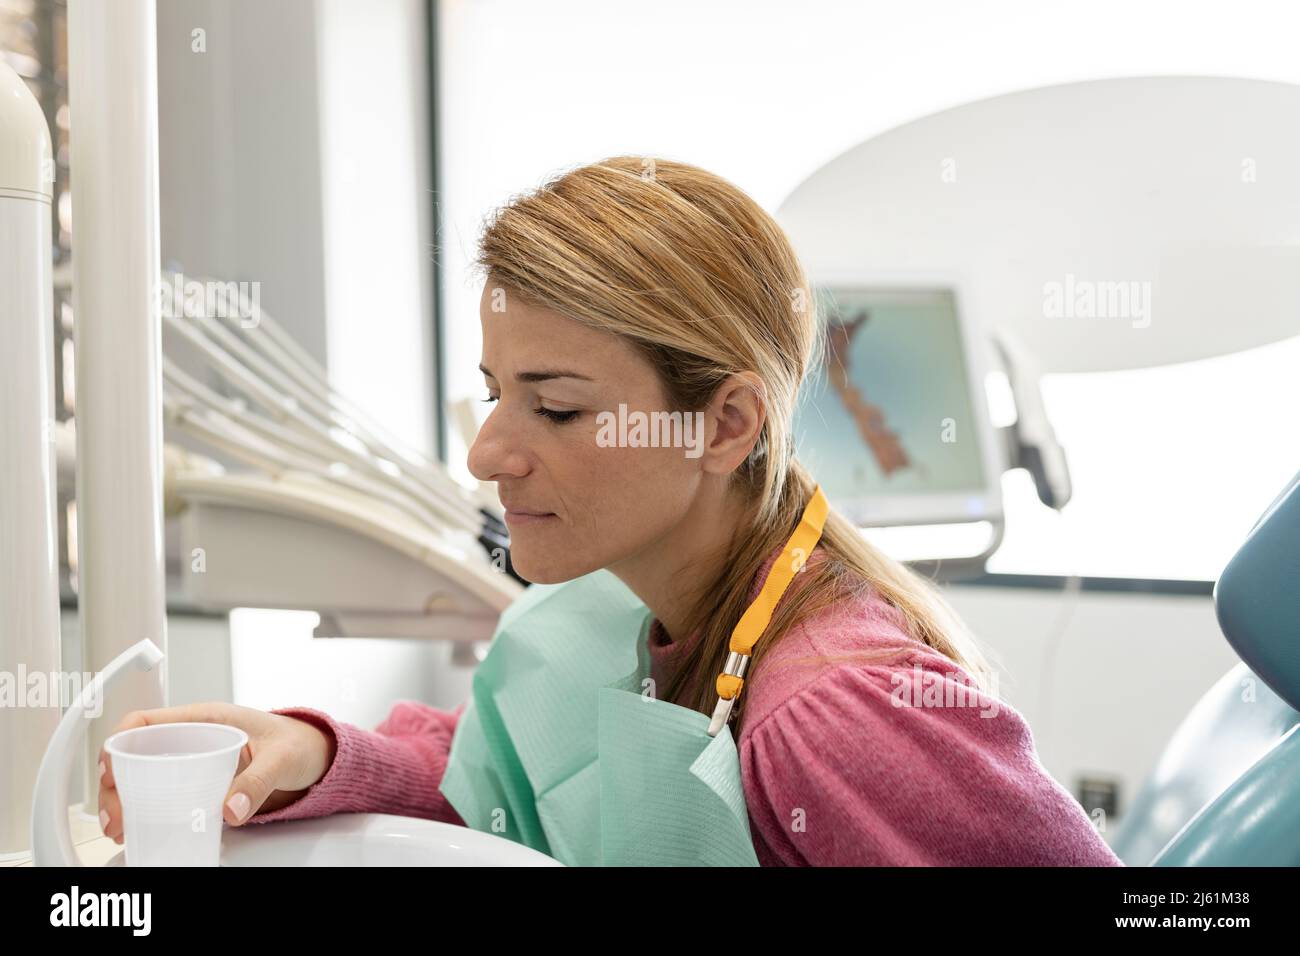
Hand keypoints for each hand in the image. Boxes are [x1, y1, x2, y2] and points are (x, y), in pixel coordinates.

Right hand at [97, 702, 336, 843]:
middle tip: (116, 815)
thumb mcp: (282, 759)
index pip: (148, 722)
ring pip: (144, 776)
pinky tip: (139, 828)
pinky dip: (145, 809)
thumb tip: (231, 809)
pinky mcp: (199, 782)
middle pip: (136, 754)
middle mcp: (193, 738)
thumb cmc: (298, 743)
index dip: (120, 743)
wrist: (315, 756)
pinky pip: (163, 793)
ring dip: (125, 799)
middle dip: (116, 783)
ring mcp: (193, 761)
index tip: (110, 770)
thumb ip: (258, 781)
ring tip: (121, 827)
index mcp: (206, 719)